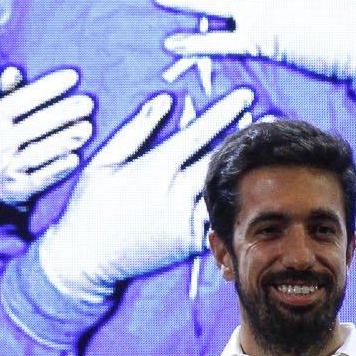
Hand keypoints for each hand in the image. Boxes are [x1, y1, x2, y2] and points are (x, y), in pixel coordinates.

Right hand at [0, 66, 95, 206]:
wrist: (2, 188)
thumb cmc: (12, 143)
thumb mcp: (6, 119)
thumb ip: (12, 95)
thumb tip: (12, 71)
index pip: (17, 101)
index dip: (44, 88)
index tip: (73, 76)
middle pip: (30, 127)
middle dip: (61, 113)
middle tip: (88, 103)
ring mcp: (2, 171)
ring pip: (34, 154)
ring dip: (62, 141)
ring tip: (87, 129)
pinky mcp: (15, 192)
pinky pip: (38, 180)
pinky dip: (57, 170)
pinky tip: (76, 159)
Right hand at [35, 83, 254, 300]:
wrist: (84, 260)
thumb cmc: (89, 207)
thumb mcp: (103, 162)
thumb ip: (136, 130)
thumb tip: (163, 101)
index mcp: (154, 170)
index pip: (198, 134)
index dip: (224, 112)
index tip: (244, 95)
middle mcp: (174, 196)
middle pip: (222, 160)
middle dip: (247, 137)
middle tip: (271, 120)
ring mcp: (184, 222)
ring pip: (224, 192)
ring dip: (245, 171)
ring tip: (264, 152)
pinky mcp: (188, 244)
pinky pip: (217, 220)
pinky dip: (233, 203)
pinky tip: (249, 189)